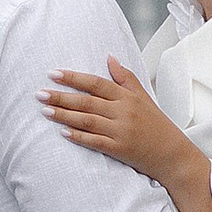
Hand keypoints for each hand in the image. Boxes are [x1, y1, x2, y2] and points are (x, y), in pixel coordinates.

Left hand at [43, 59, 211, 211]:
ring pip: (87, 120)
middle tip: (39, 93)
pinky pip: (95, 142)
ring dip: (64, 115)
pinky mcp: (120, 149)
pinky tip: (62, 132)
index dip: (74, 77)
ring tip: (44, 110)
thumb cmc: (156, 124)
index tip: (53, 74)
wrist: (173, 154)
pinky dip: (78, 137)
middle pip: (87, 101)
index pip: (96, 83)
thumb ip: (125, 77)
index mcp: (127, 96)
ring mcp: (121, 131)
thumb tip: (109, 57)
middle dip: (61, 96)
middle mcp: (123, 111)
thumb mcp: (143, 96)